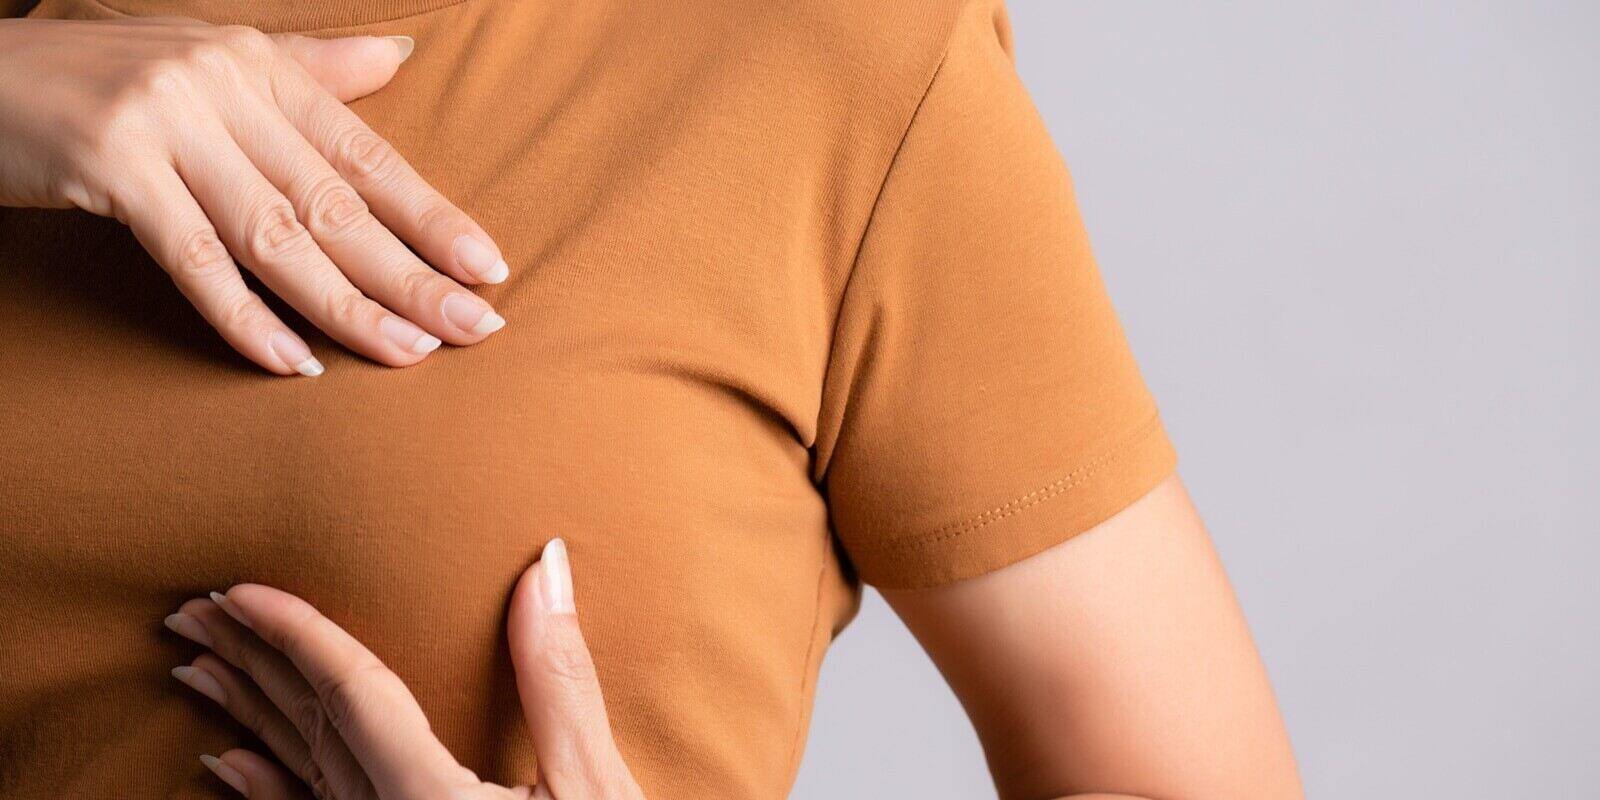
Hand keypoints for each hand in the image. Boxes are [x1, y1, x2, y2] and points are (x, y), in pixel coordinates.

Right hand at [0, 17, 509, 375]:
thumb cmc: (104, 78)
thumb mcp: (215, 62)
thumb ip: (309, 71)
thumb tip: (399, 60)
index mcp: (259, 66)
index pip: (365, 154)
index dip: (432, 215)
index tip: (488, 268)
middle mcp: (222, 89)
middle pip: (335, 203)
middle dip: (411, 273)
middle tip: (474, 327)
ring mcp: (166, 125)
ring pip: (278, 235)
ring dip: (348, 305)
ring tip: (408, 354)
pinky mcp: (110, 167)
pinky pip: (194, 260)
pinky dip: (246, 318)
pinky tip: (297, 363)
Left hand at [161, 539, 645, 798]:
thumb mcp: (595, 782)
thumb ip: (558, 680)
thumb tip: (547, 566)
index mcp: (431, 799)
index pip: (351, 695)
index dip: (296, 634)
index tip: (239, 590)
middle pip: (306, 730)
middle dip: (250, 663)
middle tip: (194, 609)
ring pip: (297, 774)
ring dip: (247, 715)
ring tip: (197, 669)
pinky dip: (266, 791)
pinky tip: (228, 764)